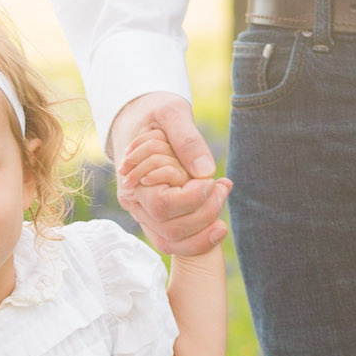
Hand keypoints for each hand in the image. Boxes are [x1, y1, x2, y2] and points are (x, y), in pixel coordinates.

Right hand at [106, 93, 227, 256]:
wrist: (141, 119)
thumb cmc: (156, 113)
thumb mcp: (171, 113)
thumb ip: (187, 140)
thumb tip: (206, 173)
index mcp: (133, 180)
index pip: (163, 205)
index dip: (194, 197)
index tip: (213, 179)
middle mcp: (135, 204)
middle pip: (170, 229)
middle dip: (205, 212)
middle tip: (223, 185)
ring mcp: (144, 215)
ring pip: (173, 242)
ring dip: (205, 227)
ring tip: (222, 194)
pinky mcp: (157, 220)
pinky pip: (177, 243)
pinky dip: (200, 239)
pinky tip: (219, 221)